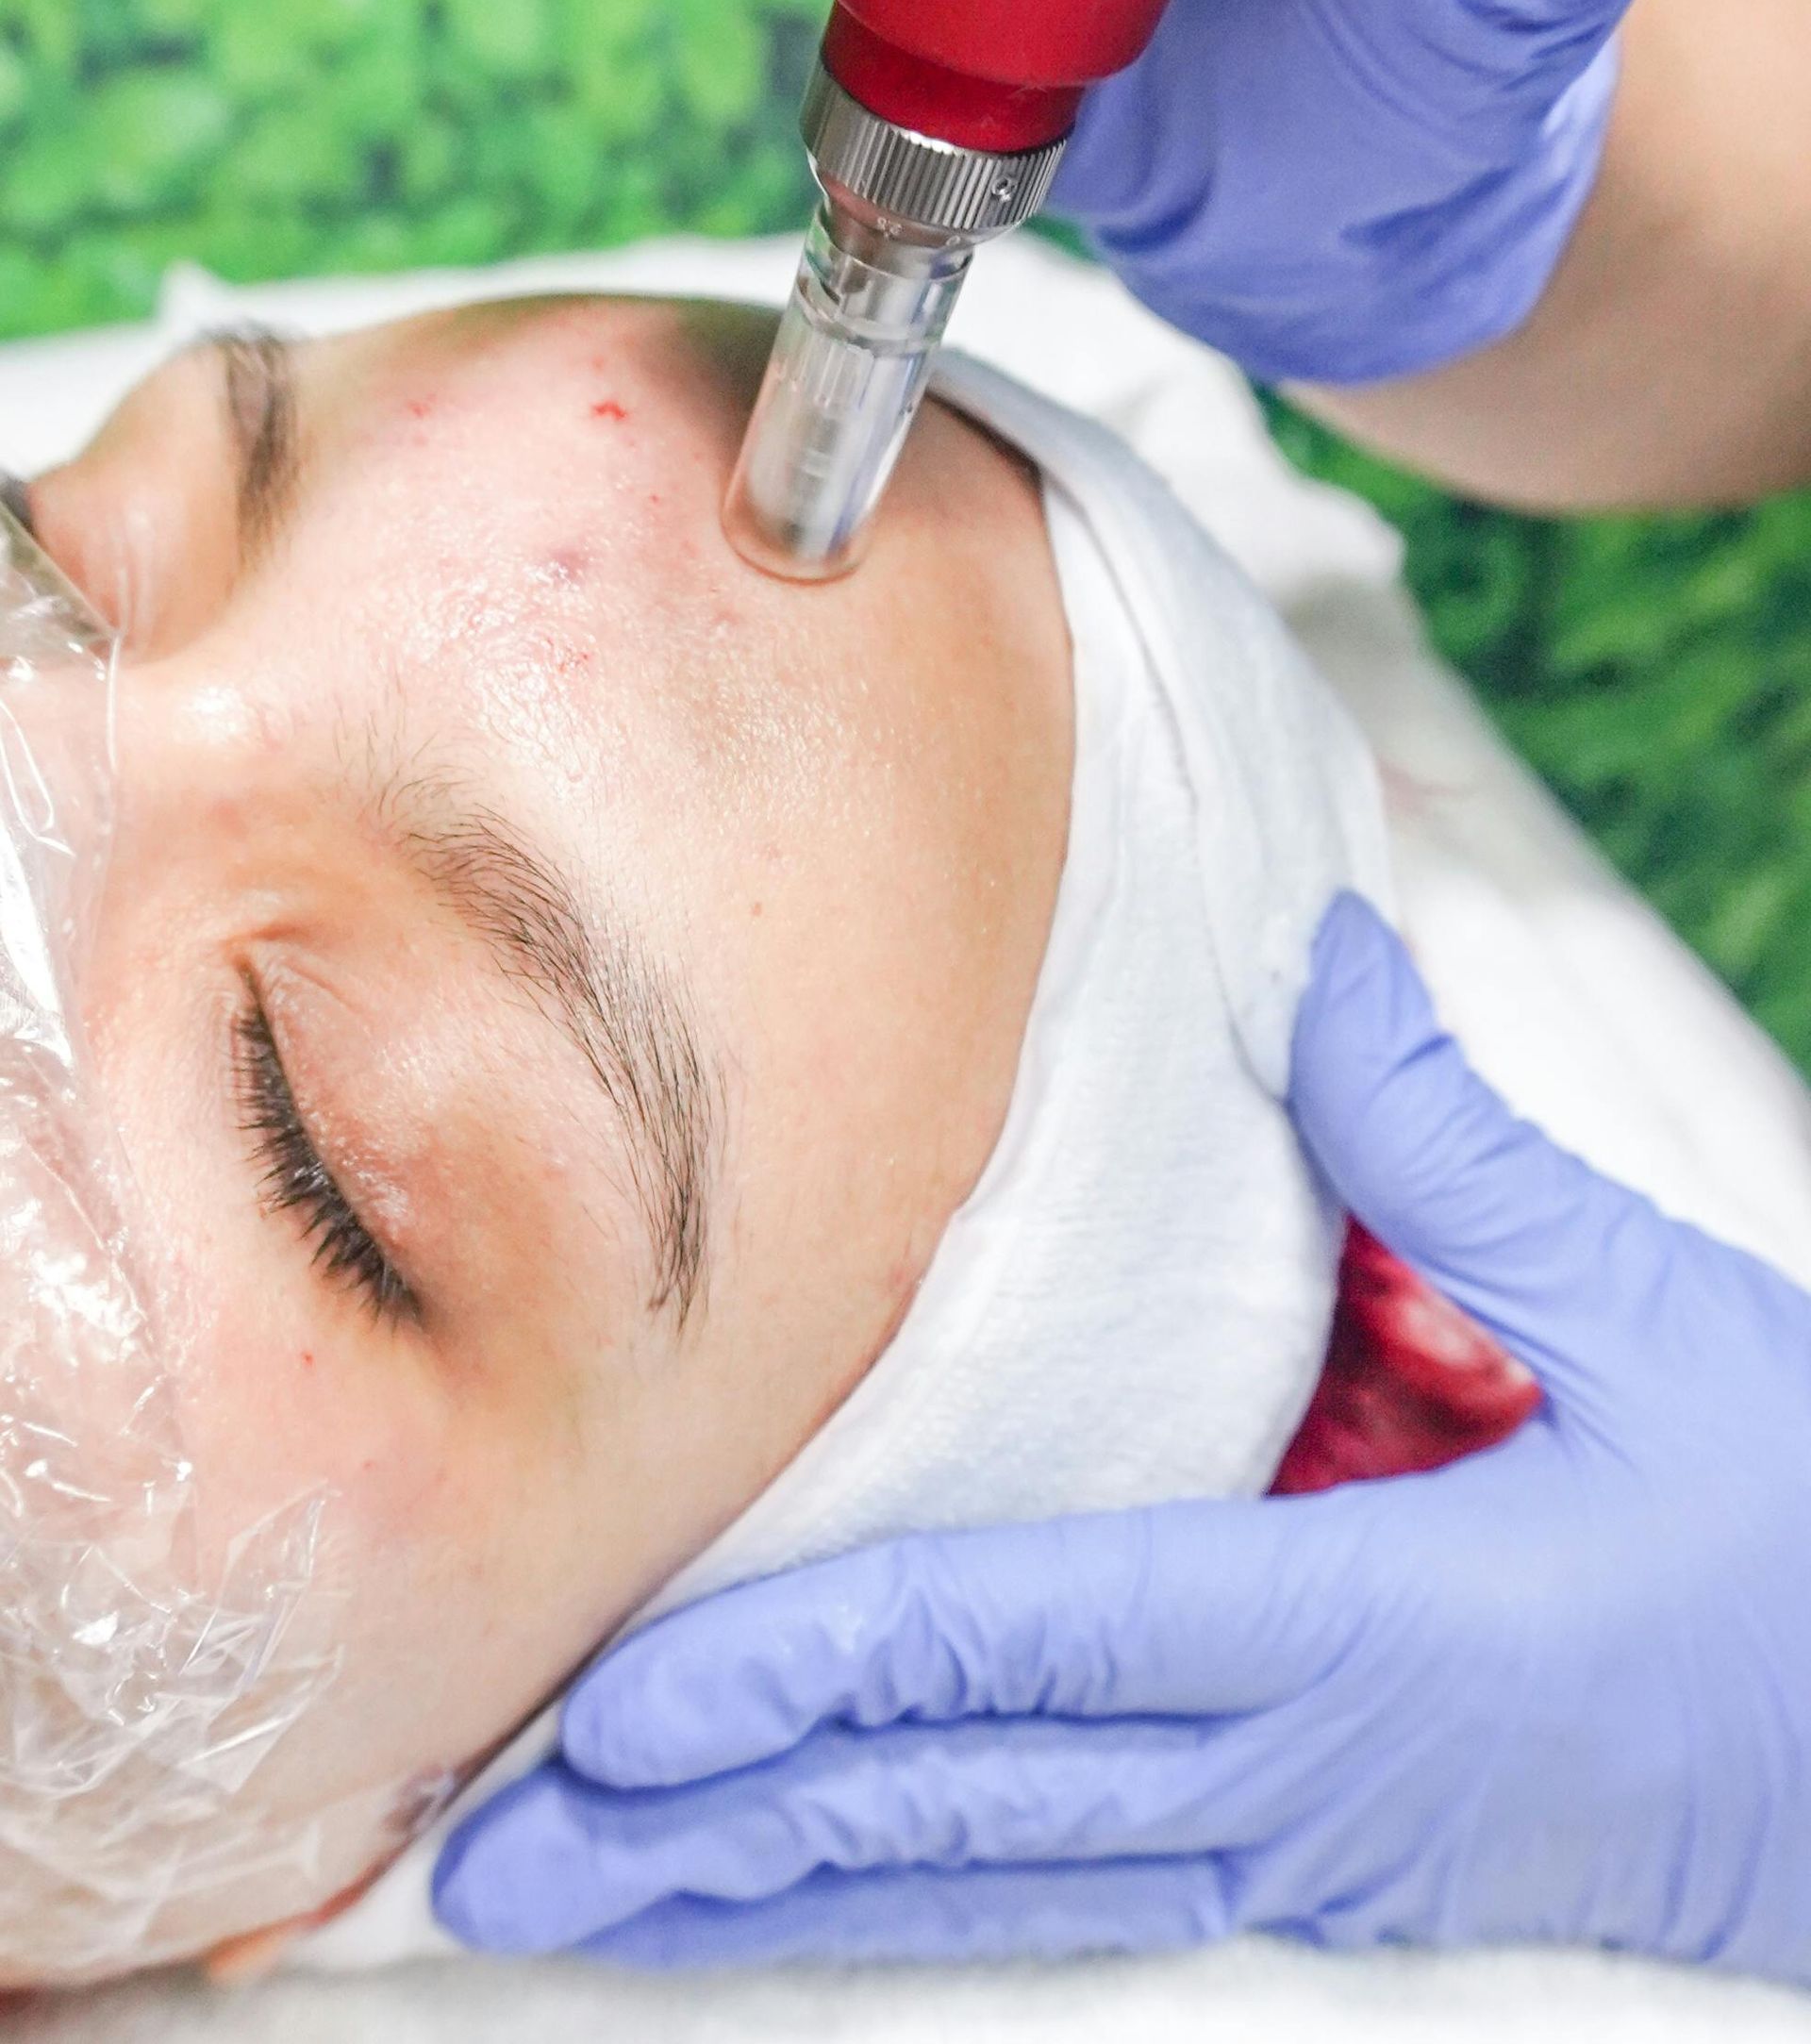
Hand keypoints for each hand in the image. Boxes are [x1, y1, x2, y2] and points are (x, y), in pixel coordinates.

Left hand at [434, 896, 1810, 1980]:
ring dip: (773, 1893)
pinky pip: (1063, 1890)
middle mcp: (1286, 1767)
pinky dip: (907, 1892)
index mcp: (1351, 1630)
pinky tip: (811, 1890)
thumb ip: (1450, 1145)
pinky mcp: (1311, 1865)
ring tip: (596, 1899)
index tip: (627, 1700)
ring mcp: (1290, 1846)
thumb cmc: (1797, 1557)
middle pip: (946, 1807)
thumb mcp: (1654, 1315)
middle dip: (713, 1832)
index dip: (801, 1676)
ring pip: (981, 1881)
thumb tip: (1318, 968)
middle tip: (505, 1844)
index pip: (1012, 1645)